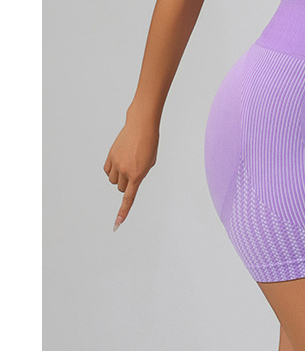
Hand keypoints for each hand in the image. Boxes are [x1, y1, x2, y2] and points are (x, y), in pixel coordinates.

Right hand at [103, 113, 158, 229]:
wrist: (141, 126)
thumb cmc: (150, 144)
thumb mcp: (150, 162)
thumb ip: (140, 174)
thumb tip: (129, 182)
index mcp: (138, 174)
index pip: (129, 198)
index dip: (123, 212)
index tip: (117, 224)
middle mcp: (126, 170)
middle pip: (121, 188)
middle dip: (127, 184)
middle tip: (134, 171)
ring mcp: (116, 163)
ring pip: (113, 180)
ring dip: (119, 177)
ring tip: (127, 164)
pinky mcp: (110, 156)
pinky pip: (107, 171)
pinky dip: (112, 170)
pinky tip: (119, 161)